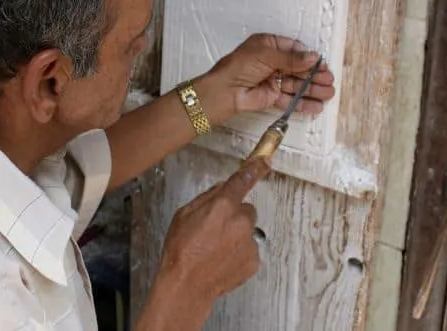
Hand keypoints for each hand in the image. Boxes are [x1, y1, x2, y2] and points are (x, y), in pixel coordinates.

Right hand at [138, 157, 271, 330]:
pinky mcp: (253, 259)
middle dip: (233, 215)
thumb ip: (207, 198)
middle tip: (214, 229)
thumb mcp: (184, 214)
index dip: (255, 168)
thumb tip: (221, 190)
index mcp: (223, 205)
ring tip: (214, 248)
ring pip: (247, 230)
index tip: (265, 160)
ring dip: (235, 235)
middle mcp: (240, 221)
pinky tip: (221, 259)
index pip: (244, 180)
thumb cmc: (181, 251)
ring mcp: (249, 241)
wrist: (187, 285)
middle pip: (245, 209)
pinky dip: (238, 252)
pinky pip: (249, 248)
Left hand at [201, 34, 335, 121]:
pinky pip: (290, 99)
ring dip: (313, 89)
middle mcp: (271, 62)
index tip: (321, 64)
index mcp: (268, 45)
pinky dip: (303, 103)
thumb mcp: (266, 55)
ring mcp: (272, 80)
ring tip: (329, 93)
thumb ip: (291, 58)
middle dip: (314, 75)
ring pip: (297, 84)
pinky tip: (317, 105)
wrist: (224, 92)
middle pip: (298, 68)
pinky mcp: (271, 97)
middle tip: (329, 80)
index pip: (293, 49)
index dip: (308, 57)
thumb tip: (313, 57)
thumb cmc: (240, 67)